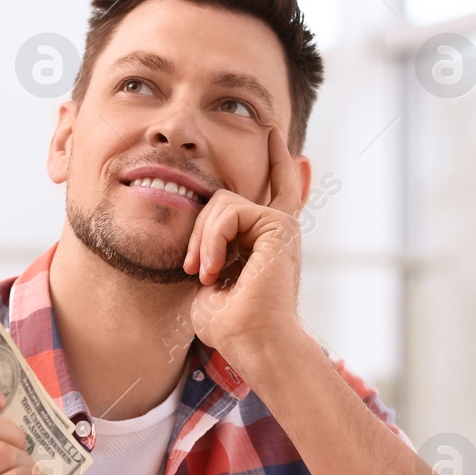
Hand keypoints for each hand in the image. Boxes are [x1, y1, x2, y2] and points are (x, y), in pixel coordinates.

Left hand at [183, 126, 305, 371]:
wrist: (253, 343)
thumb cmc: (231, 325)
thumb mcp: (211, 280)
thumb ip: (210, 249)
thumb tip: (203, 234)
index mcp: (266, 242)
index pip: (273, 190)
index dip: (276, 160)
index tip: (274, 131)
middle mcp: (278, 229)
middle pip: (229, 196)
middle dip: (201, 229)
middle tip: (195, 270)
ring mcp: (280, 226)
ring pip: (223, 201)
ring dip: (202, 239)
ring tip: (204, 274)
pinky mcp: (278, 225)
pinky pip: (230, 211)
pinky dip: (212, 239)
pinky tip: (213, 270)